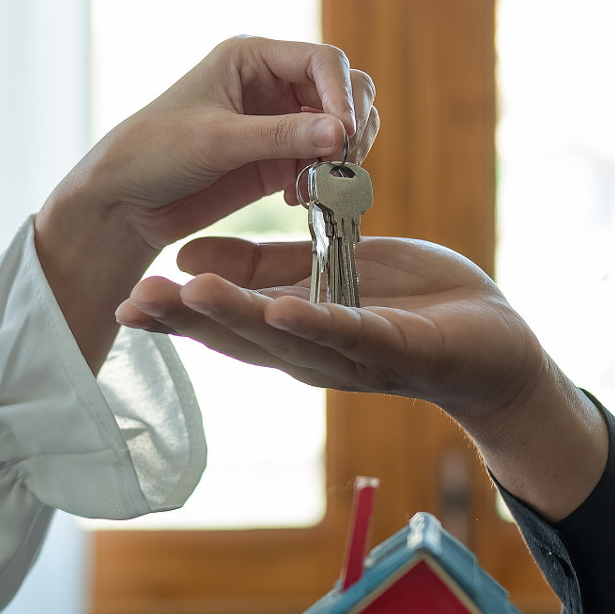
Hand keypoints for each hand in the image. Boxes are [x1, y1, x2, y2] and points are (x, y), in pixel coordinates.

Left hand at [36, 36, 378, 370]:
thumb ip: (279, 137)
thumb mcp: (215, 141)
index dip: (342, 95)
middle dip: (352, 124)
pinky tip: (303, 199)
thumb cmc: (153, 154)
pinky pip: (323, 163)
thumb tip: (341, 134)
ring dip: (343, 155)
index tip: (343, 136)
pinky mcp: (279, 161)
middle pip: (344, 90)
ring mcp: (279, 123)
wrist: (124, 204)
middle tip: (342, 163)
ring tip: (322, 185)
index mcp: (252, 57)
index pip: (323, 61)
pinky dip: (327, 180)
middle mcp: (272, 84)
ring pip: (341, 128)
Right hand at [115, 235, 607, 518]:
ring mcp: (355, 356)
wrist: (494, 342)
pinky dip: (317, 323)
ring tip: (189, 293)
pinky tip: (281, 310)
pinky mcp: (401, 348)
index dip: (172, 317)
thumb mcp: (325, 272)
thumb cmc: (412, 305)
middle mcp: (313, 355)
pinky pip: (354, 334)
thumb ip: (264, 266)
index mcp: (292, 332)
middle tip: (131, 302)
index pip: (222, 324)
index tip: (120, 303)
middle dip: (186, 320)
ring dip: (238, 316)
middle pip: (241, 337)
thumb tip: (188, 257)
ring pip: (287, 336)